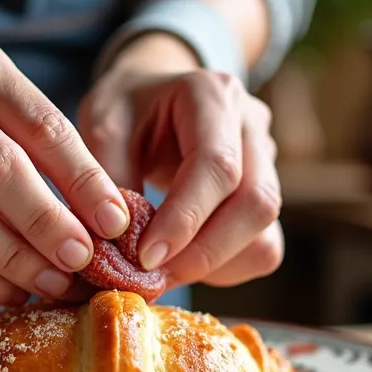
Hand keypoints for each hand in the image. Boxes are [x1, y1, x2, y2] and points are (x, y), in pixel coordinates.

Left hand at [78, 33, 283, 288]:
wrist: (154, 94)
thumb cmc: (126, 109)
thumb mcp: (102, 126)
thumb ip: (106, 179)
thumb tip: (118, 244)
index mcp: (212, 95)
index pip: (217, 166)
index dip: (185, 219)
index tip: (145, 257)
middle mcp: (252, 125)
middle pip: (256, 203)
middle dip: (203, 253)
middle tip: (152, 277)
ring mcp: (268, 162)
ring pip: (265, 233)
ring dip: (213, 265)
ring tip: (161, 271)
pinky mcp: (266, 196)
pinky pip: (262, 248)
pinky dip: (223, 267)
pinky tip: (182, 261)